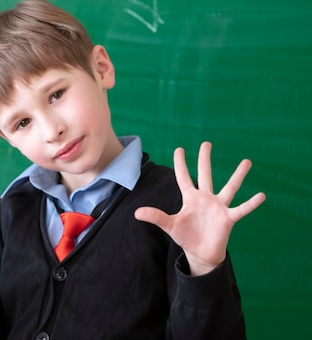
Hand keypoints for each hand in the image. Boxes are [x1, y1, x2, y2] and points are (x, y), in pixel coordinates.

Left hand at [134, 142, 264, 275]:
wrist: (200, 253)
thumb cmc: (186, 237)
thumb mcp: (170, 226)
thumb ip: (156, 217)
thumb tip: (136, 213)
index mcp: (190, 198)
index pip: (183, 177)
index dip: (180, 164)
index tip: (179, 149)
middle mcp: (205, 198)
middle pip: (205, 175)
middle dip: (204, 159)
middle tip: (206, 143)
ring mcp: (218, 207)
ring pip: (229, 188)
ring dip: (238, 175)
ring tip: (247, 162)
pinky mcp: (228, 219)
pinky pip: (241, 209)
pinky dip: (250, 204)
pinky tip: (261, 195)